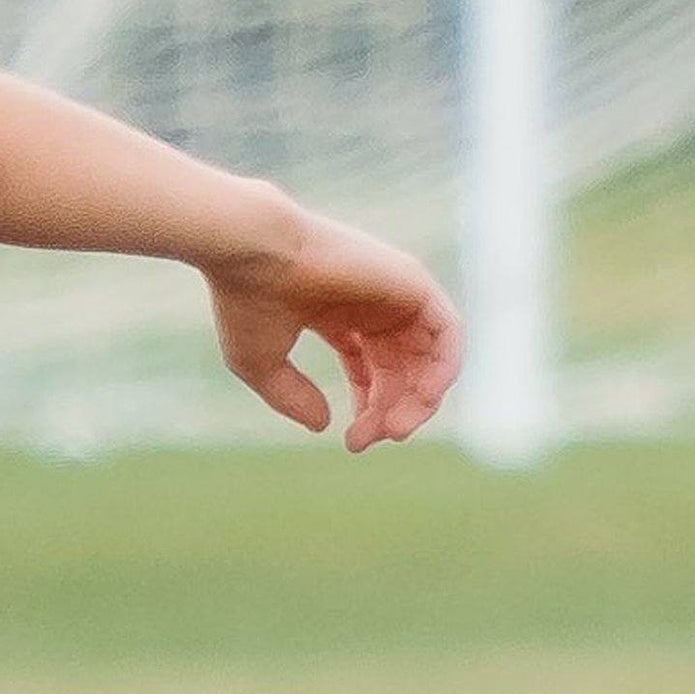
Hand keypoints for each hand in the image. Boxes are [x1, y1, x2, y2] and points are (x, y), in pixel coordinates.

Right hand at [205, 205, 463, 448]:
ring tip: (395, 429)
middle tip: (372, 440)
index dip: (369, 409)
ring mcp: (395, 290)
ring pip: (429, 356)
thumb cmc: (246, 300)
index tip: (352, 441)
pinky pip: (448, 334)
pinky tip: (421, 398)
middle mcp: (372, 302)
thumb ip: (293, 398)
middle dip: (391, 411)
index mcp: (337, 314)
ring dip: (419, 399)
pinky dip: (442, 369)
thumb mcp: (262, 365)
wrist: (252, 251)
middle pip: (401, 370)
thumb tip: (324, 427)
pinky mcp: (414, 280)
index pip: (370, 368)